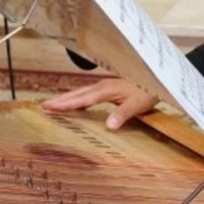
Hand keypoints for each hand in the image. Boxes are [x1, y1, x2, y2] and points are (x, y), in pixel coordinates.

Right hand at [41, 78, 156, 128]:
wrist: (159, 78)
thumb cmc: (149, 90)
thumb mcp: (138, 104)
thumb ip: (123, 113)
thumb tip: (109, 125)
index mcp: (106, 90)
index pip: (82, 99)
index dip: (66, 104)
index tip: (51, 107)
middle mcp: (103, 86)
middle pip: (78, 93)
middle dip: (61, 100)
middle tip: (44, 106)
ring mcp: (106, 85)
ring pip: (82, 92)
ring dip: (68, 98)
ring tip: (54, 104)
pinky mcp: (110, 87)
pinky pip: (89, 93)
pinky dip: (79, 98)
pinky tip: (77, 103)